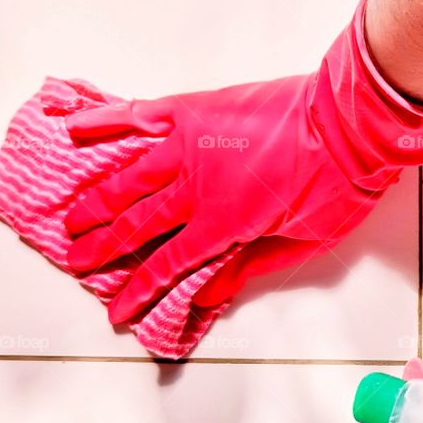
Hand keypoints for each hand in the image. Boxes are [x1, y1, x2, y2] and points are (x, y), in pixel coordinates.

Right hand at [64, 0, 422, 324]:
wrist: (350, 123)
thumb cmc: (336, 184)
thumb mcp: (301, 244)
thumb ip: (247, 268)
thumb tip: (205, 295)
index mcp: (221, 224)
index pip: (167, 266)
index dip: (138, 293)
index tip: (116, 312)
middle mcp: (194, 186)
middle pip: (136, 224)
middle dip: (103, 248)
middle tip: (77, 261)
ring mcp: (189, 144)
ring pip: (129, 176)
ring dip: (97, 200)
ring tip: (72, 218)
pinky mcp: (195, 110)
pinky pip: (141, 114)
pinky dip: (105, 121)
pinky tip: (74, 128)